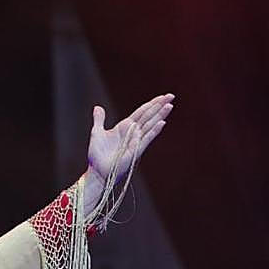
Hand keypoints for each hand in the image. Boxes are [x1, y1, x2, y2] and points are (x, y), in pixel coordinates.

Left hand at [83, 93, 173, 216]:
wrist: (97, 171)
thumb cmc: (97, 155)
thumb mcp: (96, 133)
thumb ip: (99, 120)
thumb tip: (98, 107)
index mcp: (125, 126)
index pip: (141, 112)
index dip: (152, 104)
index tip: (163, 96)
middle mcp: (133, 132)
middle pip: (149, 116)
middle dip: (159, 106)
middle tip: (171, 96)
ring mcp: (136, 141)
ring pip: (150, 125)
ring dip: (160, 115)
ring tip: (170, 106)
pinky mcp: (135, 150)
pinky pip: (146, 139)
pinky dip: (153, 131)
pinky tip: (161, 123)